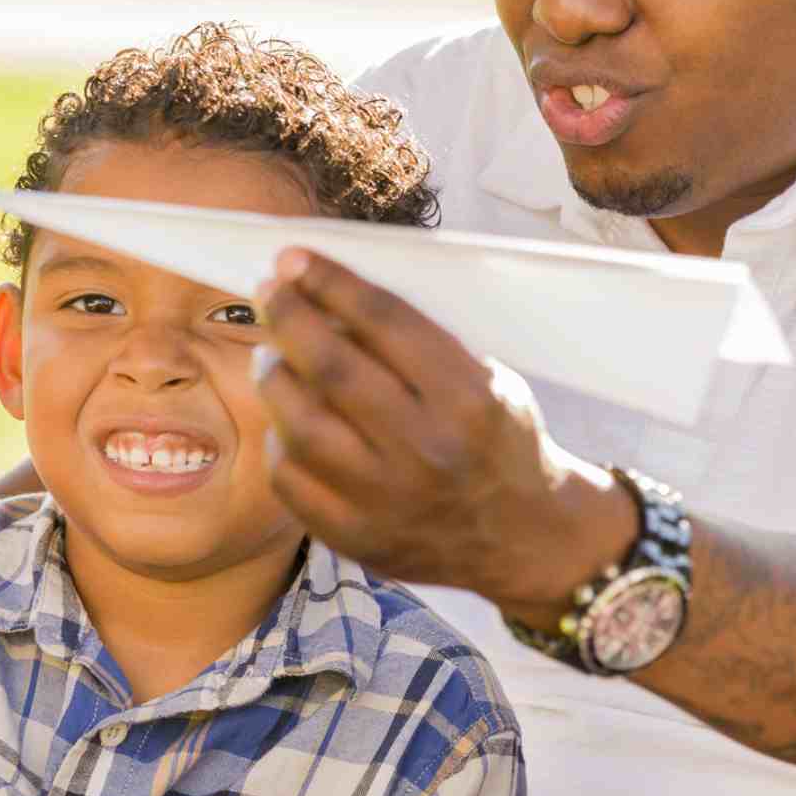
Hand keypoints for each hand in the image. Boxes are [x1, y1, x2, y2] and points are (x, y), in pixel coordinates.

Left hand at [253, 249, 634, 621]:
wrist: (524, 537)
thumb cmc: (498, 442)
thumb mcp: (485, 380)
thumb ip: (417, 344)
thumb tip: (330, 298)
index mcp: (467, 399)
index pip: (384, 322)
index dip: (331, 283)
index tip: (295, 259)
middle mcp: (426, 449)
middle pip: (331, 368)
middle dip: (289, 318)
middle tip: (270, 292)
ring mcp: (387, 499)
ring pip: (298, 424)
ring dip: (273, 377)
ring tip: (271, 354)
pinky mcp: (356, 536)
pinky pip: (290, 478)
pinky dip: (279, 440)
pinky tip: (285, 419)